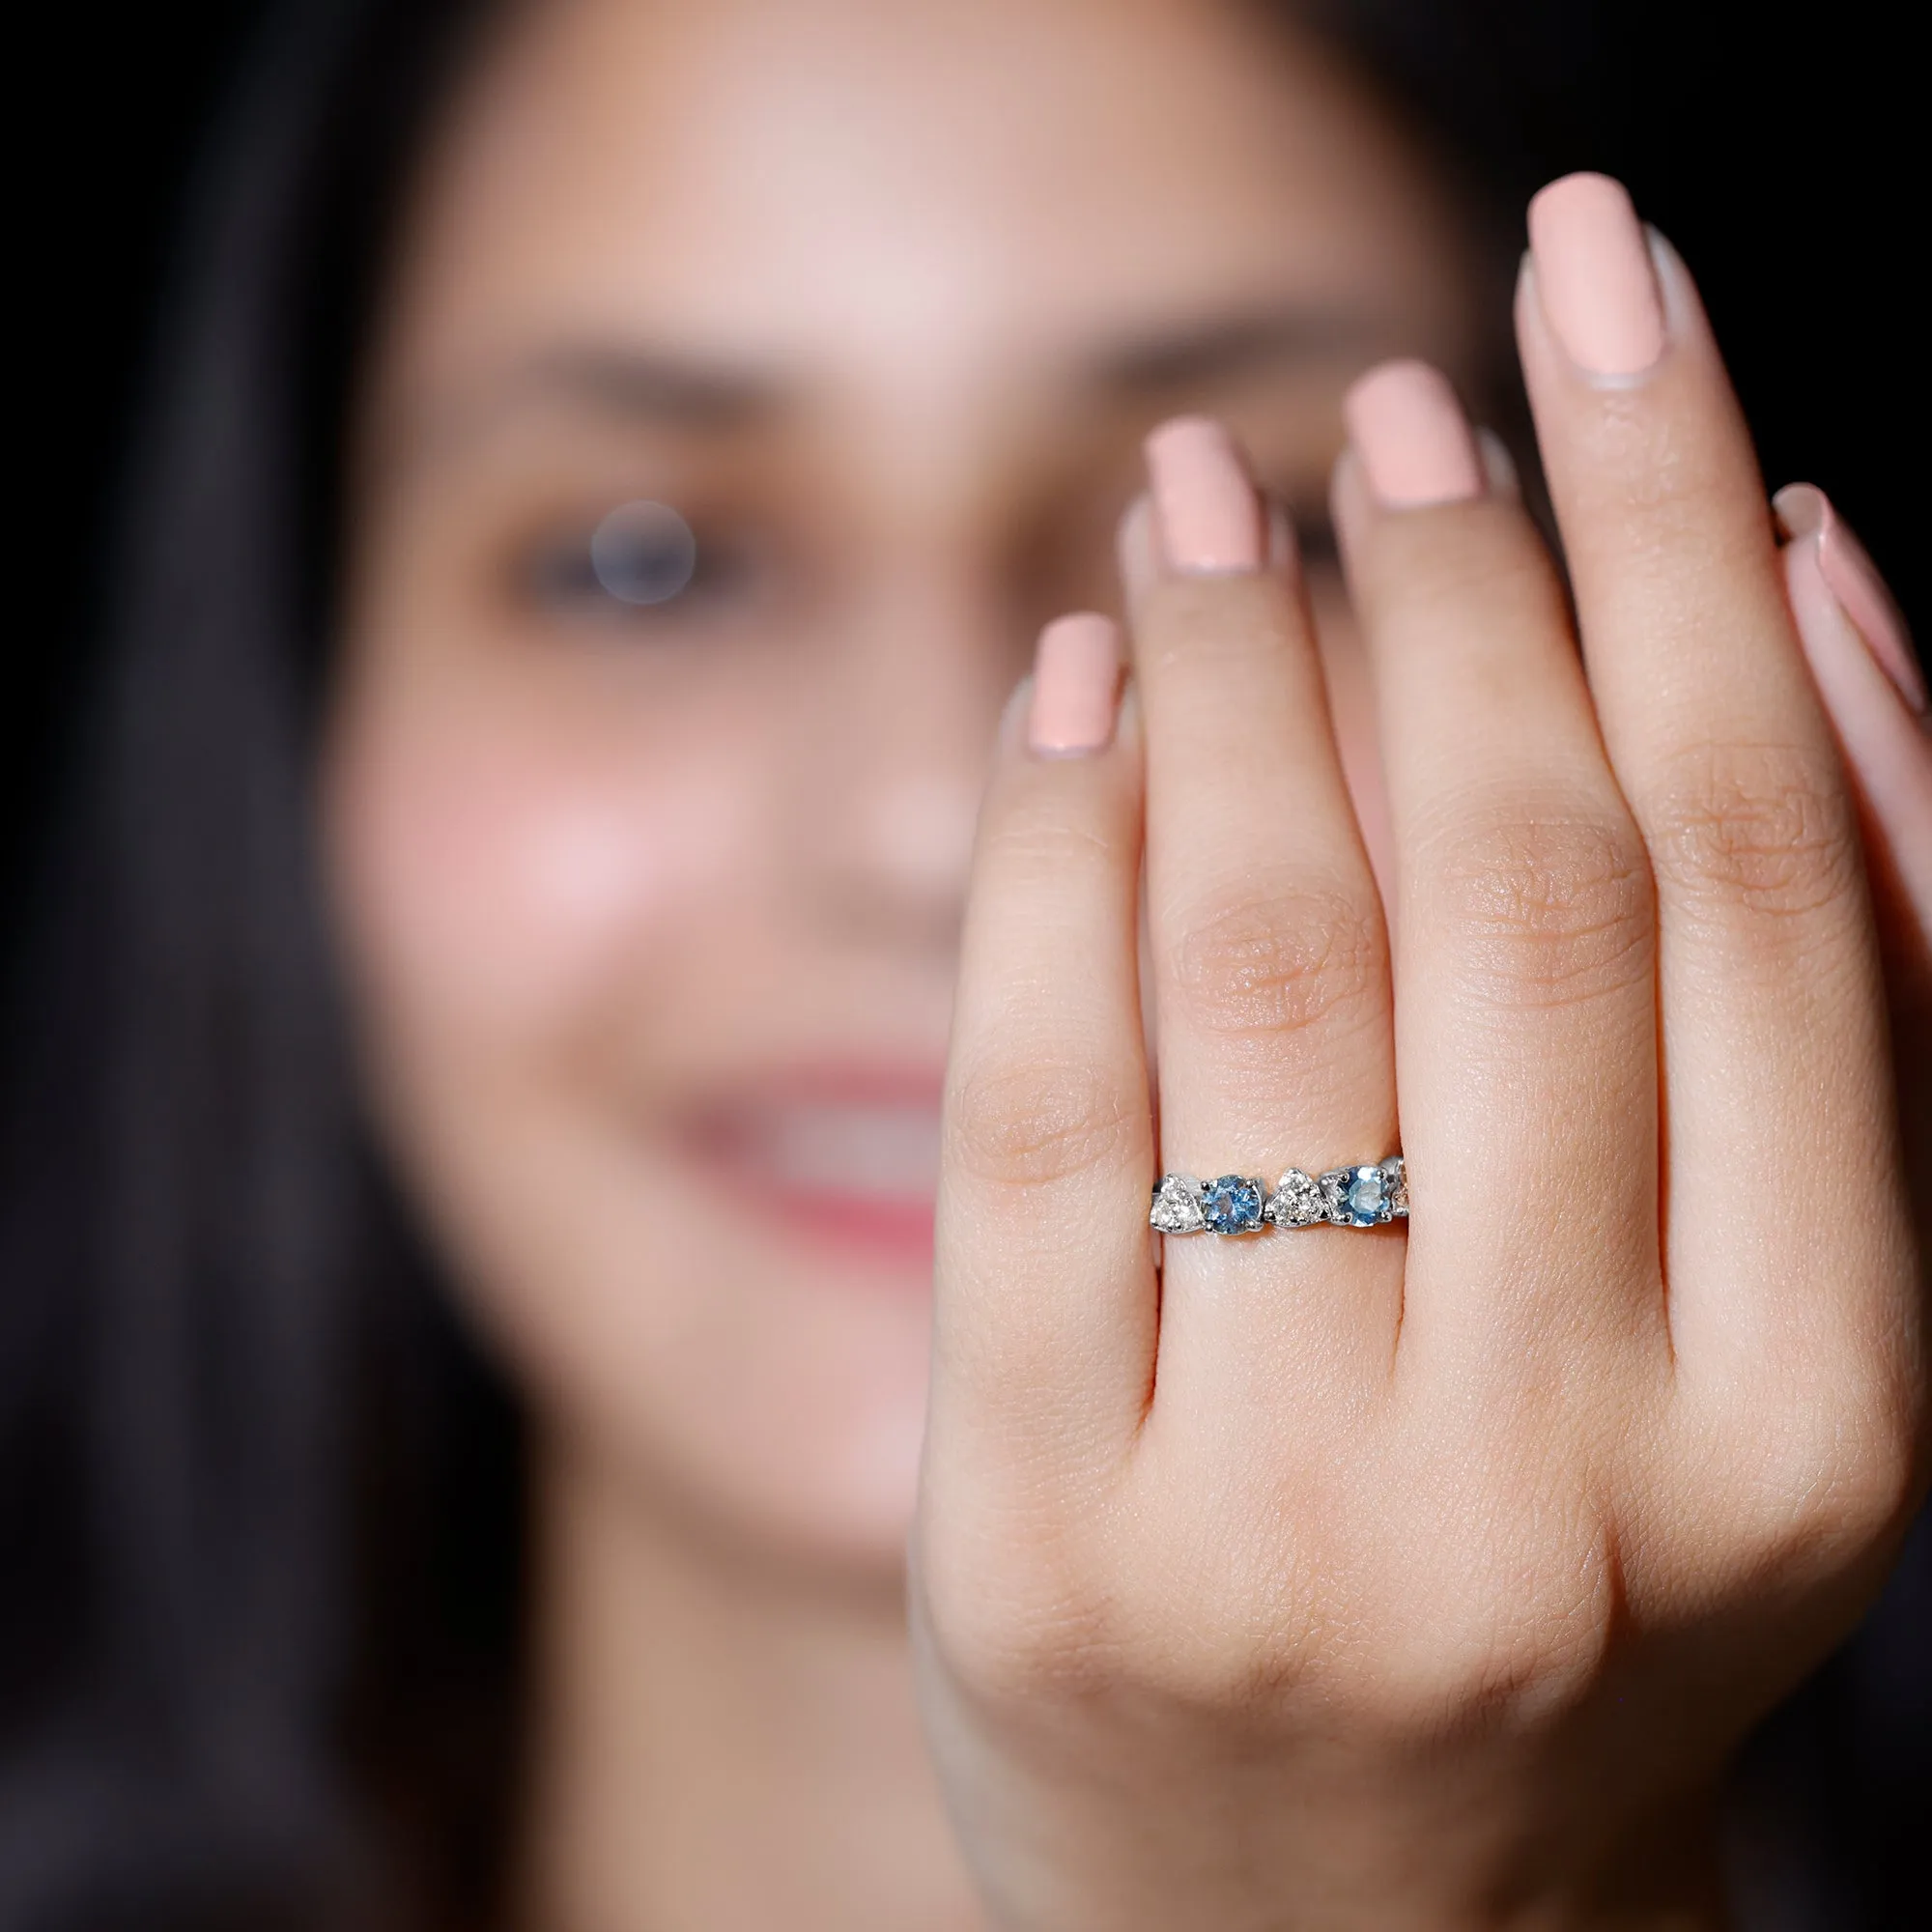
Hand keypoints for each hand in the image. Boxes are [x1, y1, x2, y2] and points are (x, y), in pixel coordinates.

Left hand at [912, 174, 1924, 1929]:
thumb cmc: (1558, 1592)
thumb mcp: (1768, 1342)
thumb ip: (1830, 988)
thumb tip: (1807, 575)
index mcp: (1817, 1420)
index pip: (1769, 879)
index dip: (1685, 554)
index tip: (1610, 326)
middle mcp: (1573, 1474)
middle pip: (1519, 891)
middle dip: (1458, 584)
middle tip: (1389, 410)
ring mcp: (1292, 1525)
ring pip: (1264, 966)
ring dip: (1235, 673)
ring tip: (1205, 502)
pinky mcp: (1042, 1544)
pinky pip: (1035, 1113)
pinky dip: (1048, 857)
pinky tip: (1067, 699)